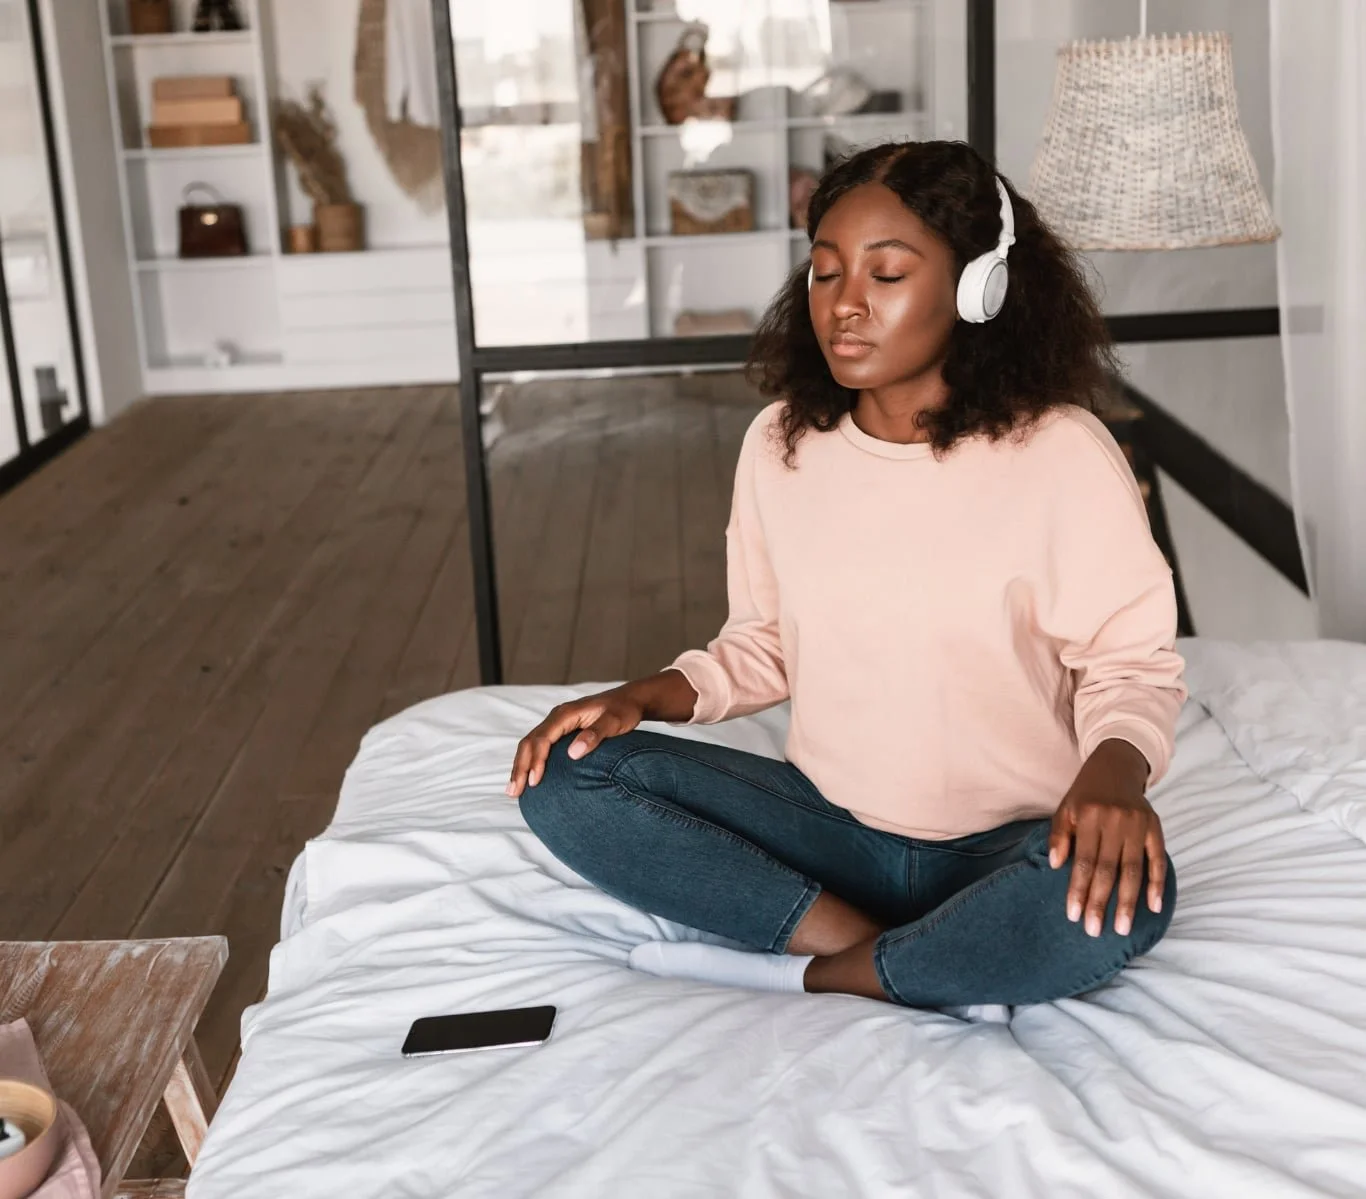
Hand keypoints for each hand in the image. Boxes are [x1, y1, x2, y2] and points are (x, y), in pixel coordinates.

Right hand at [505, 686, 645, 798]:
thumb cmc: (623, 710)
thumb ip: (595, 734)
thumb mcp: (614, 721)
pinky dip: (530, 762)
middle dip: (520, 767)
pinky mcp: (560, 730)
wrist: (630, 700)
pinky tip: (528, 778)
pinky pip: (539, 746)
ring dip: (521, 766)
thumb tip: (573, 753)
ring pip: (530, 745)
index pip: (542, 739)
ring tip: (514, 790)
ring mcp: (557, 724)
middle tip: (514, 792)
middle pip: (530, 742)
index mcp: (566, 714)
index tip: (534, 782)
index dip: (536, 761)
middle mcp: (557, 717)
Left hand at [1048, 739, 1165, 937]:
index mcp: (1088, 816)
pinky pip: (1157, 859)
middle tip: (1095, 930)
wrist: (1115, 768)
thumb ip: (1059, 835)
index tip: (1073, 915)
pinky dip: (1157, 883)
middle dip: (1100, 902)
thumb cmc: (1085, 795)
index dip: (1078, 889)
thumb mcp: (1065, 809)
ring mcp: (1137, 824)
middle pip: (1107, 869)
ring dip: (1128, 901)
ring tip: (1123, 927)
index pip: (1083, 861)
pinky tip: (1154, 906)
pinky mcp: (1155, 827)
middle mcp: (1114, 821)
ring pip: (1133, 869)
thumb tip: (1054, 865)